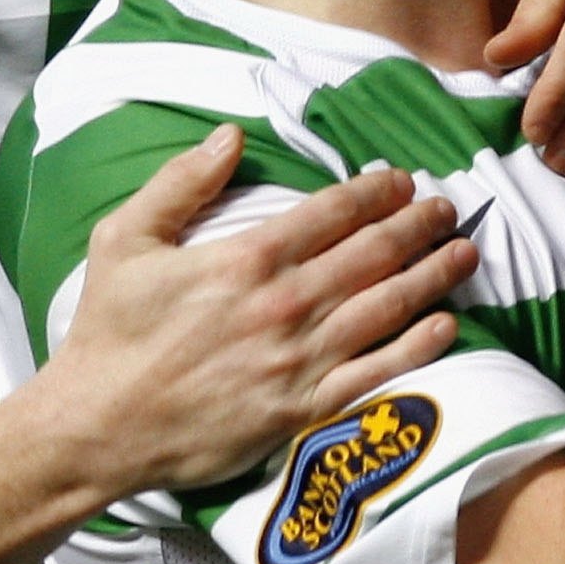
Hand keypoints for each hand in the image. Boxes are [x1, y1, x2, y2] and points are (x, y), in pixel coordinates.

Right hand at [44, 126, 477, 493]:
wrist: (99, 427)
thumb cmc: (108, 333)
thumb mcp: (124, 239)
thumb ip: (180, 183)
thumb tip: (230, 135)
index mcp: (246, 259)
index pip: (331, 213)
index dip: (374, 192)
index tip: (400, 179)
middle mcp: (285, 305)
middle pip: (372, 253)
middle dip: (417, 225)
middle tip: (447, 207)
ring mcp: (300, 360)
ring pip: (387, 307)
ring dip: (433, 275)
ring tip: (465, 252)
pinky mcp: (304, 409)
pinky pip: (377, 373)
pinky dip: (418, 347)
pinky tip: (446, 325)